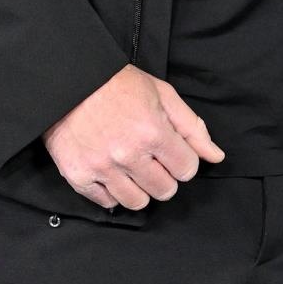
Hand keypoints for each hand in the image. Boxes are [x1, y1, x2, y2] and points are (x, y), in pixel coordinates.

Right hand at [43, 65, 223, 209]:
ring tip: (132, 168)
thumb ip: (192, 128)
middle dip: (164, 176)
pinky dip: (112, 192)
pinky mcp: (78, 175)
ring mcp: (101, 168)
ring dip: (140, 188)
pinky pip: (107, 203)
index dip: (182, 160)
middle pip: (165, 191)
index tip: (171, 151)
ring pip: (138, 202)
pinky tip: (111, 172)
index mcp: (152, 132)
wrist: (67, 81)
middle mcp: (128, 155)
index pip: (187, 170)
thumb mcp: (162, 95)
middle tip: (151, 158)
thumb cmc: (117, 84)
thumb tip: (215, 156)